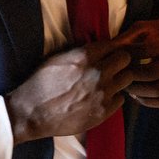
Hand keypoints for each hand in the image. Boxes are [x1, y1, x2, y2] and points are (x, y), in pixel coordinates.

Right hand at [5, 39, 132, 143]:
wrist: (32, 113)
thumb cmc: (41, 83)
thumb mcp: (58, 58)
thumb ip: (81, 52)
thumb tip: (100, 48)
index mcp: (85, 56)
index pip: (114, 45)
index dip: (111, 49)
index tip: (108, 54)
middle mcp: (98, 73)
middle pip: (125, 60)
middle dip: (119, 62)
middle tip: (112, 67)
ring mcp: (102, 93)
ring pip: (127, 80)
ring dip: (118, 80)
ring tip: (107, 84)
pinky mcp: (103, 111)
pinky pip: (120, 99)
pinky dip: (113, 98)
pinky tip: (100, 98)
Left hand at [113, 17, 158, 108]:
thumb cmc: (155, 33)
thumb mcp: (142, 28)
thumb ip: (126, 38)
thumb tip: (109, 51)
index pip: (148, 50)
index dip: (129, 54)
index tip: (115, 57)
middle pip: (154, 72)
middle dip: (132, 75)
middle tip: (117, 75)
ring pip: (157, 90)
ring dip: (136, 90)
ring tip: (124, 85)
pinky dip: (145, 101)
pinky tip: (134, 94)